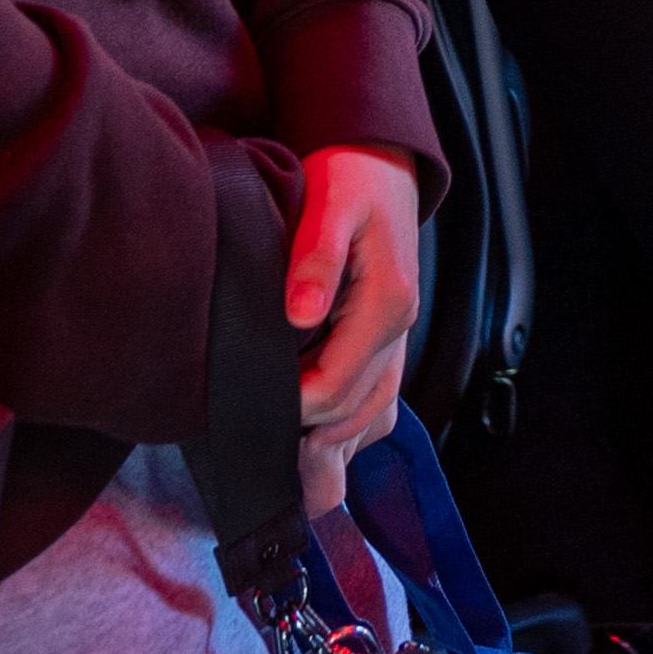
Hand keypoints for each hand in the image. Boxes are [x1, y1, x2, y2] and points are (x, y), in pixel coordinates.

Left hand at [289, 143, 421, 468]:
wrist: (379, 159)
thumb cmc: (349, 178)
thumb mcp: (330, 203)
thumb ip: (315, 257)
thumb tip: (299, 313)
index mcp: (388, 303)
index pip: (340, 382)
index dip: (296, 410)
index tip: (253, 418)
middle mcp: (399, 328)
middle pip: (359, 411)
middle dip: (318, 451)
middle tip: (271, 483)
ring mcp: (396, 337)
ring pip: (375, 414)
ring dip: (340, 454)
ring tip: (303, 494)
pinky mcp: (385, 338)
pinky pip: (379, 400)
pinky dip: (354, 432)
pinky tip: (328, 454)